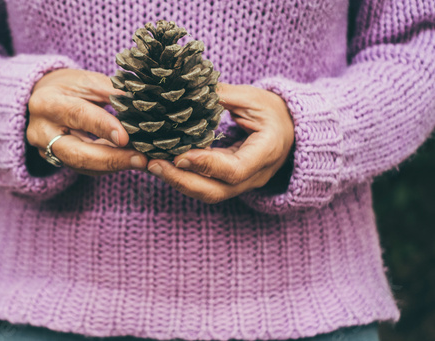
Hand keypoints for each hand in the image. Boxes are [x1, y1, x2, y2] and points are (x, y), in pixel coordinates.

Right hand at [26, 69, 147, 175]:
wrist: (43, 100)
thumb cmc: (68, 88)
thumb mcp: (87, 81)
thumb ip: (110, 91)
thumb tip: (138, 103)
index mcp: (48, 103)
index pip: (79, 116)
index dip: (103, 127)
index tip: (126, 137)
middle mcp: (43, 132)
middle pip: (78, 153)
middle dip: (112, 159)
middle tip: (141, 160)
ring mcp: (48, 151)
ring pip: (84, 166)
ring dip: (116, 166)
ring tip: (142, 161)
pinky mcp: (59, 162)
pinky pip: (87, 169)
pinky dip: (110, 166)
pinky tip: (129, 162)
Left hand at [146, 82, 294, 203]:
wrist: (289, 131)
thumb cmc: (274, 112)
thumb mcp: (252, 98)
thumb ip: (222, 96)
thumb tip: (186, 88)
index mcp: (266, 152)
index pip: (235, 170)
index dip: (206, 165)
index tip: (180, 155)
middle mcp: (254, 175)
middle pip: (215, 190)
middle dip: (181, 180)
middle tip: (152, 163)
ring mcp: (242, 184)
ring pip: (207, 193)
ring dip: (177, 182)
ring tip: (150, 164)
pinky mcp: (229, 183)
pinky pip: (205, 186)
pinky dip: (182, 179)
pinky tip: (161, 166)